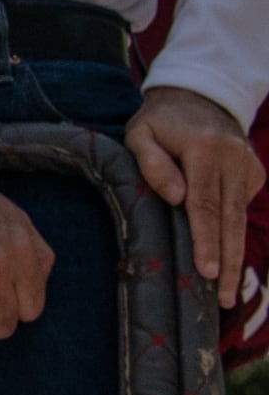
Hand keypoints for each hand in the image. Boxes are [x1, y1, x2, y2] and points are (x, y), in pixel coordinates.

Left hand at [129, 85, 262, 312]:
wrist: (201, 96)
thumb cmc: (161, 122)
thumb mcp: (141, 134)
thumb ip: (153, 164)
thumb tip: (175, 198)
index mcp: (205, 152)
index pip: (204, 205)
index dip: (206, 241)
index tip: (207, 270)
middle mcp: (234, 161)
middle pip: (230, 219)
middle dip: (227, 261)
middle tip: (223, 297)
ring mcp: (247, 168)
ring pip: (240, 219)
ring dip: (235, 256)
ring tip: (227, 293)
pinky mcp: (253, 174)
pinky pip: (240, 209)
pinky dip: (233, 235)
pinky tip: (223, 260)